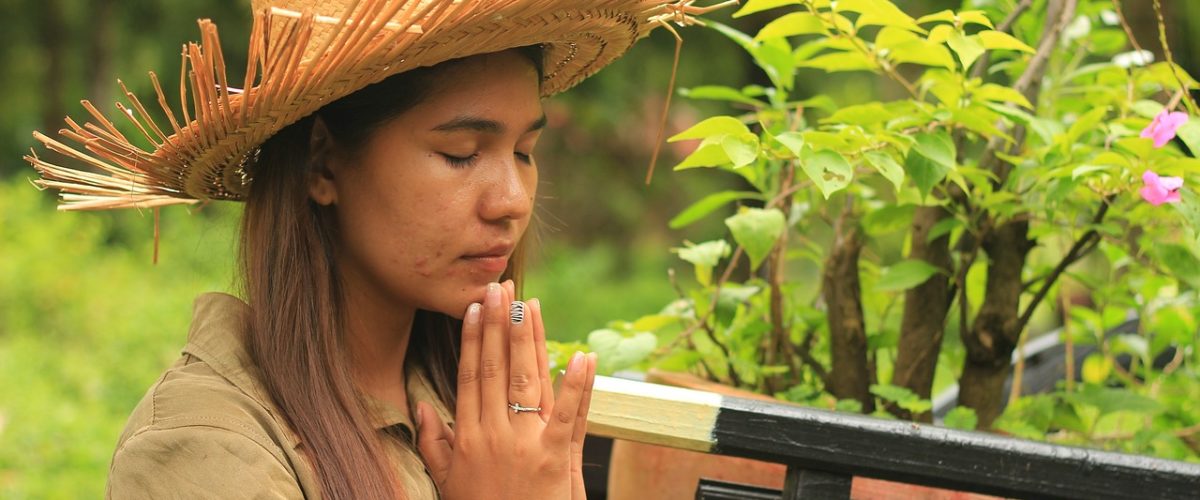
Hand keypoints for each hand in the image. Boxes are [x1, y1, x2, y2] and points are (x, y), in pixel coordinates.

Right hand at [416, 281, 596, 498]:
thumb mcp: (447, 482)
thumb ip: (432, 442)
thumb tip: (420, 405)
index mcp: (467, 437)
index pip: (469, 376)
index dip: (472, 339)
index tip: (474, 307)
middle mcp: (492, 434)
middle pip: (494, 369)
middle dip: (498, 325)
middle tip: (500, 287)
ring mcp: (523, 445)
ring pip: (524, 380)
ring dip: (528, 339)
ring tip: (529, 304)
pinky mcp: (554, 459)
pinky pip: (568, 415)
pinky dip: (577, 385)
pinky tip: (583, 355)